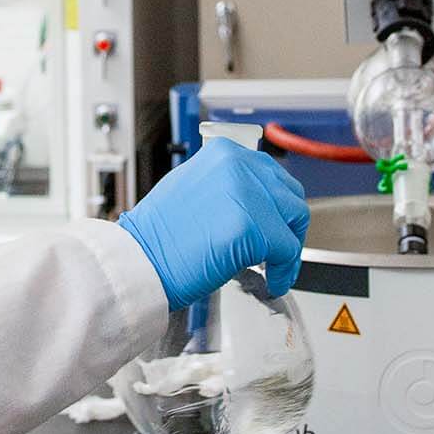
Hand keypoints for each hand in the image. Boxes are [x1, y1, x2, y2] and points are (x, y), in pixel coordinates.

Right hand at [116, 138, 308, 310]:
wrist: (139, 260)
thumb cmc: (158, 235)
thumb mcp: (194, 187)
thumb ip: (229, 185)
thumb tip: (258, 203)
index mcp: (224, 152)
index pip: (272, 174)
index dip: (278, 206)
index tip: (278, 225)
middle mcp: (238, 165)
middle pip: (289, 195)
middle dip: (290, 226)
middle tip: (282, 250)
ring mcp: (246, 194)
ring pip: (293, 221)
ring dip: (289, 249)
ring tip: (276, 267)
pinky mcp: (252, 227)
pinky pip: (286, 250)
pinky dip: (284, 270)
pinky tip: (272, 281)